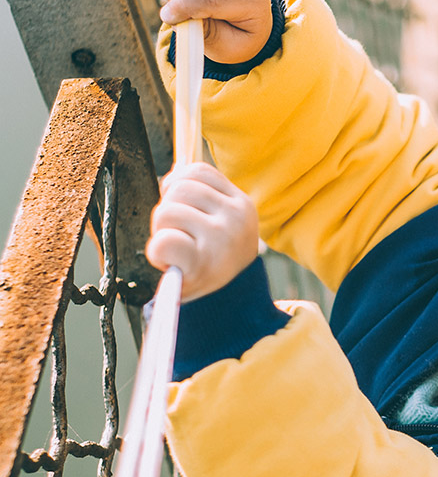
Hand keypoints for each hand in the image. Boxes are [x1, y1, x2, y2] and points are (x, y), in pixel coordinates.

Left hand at [147, 163, 259, 301]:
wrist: (228, 305)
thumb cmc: (216, 259)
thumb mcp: (222, 221)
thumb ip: (203, 196)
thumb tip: (173, 174)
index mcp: (242, 203)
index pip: (197, 171)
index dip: (179, 186)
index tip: (185, 211)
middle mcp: (236, 217)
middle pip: (178, 189)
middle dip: (168, 210)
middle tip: (181, 236)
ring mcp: (221, 239)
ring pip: (166, 212)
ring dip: (161, 231)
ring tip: (178, 250)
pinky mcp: (203, 263)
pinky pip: (164, 242)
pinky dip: (158, 252)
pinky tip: (170, 262)